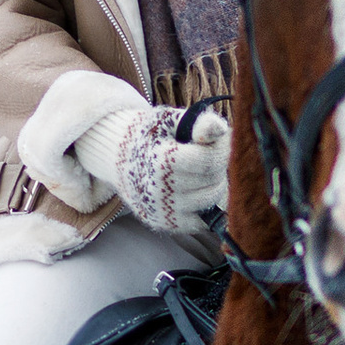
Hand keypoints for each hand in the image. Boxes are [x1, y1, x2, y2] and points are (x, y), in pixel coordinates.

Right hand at [76, 101, 228, 234]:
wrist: (121, 159)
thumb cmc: (152, 136)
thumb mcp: (170, 121)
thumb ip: (198, 123)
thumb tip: (220, 130)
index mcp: (161, 161)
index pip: (208, 161)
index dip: (223, 149)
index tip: (223, 141)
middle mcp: (159, 190)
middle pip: (211, 181)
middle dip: (218, 167)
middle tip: (209, 155)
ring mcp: (162, 210)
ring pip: (209, 201)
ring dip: (212, 185)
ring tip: (201, 172)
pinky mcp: (165, 224)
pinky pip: (200, 221)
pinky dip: (203, 206)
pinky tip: (194, 190)